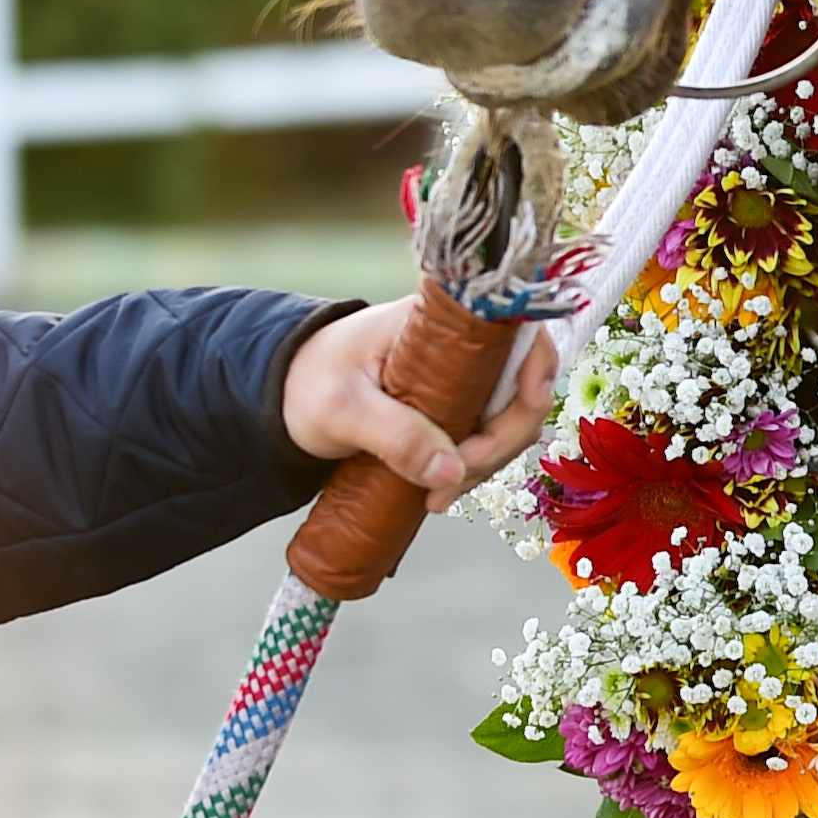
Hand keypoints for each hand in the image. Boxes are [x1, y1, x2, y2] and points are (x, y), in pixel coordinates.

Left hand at [282, 296, 555, 505]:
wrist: (279, 394)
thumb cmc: (304, 383)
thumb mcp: (341, 410)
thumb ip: (394, 437)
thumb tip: (450, 472)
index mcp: (439, 323)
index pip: (516, 327)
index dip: (538, 362)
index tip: (530, 401)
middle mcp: (462, 345)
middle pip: (522, 383)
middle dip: (504, 437)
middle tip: (461, 476)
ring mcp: (462, 377)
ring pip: (508, 416)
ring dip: (489, 459)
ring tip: (440, 495)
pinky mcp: (455, 405)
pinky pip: (486, 434)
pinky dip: (473, 465)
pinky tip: (441, 489)